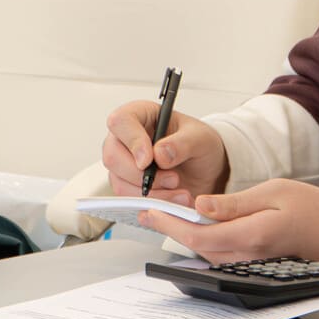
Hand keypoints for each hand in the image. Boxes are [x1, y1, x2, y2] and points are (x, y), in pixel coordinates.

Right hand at [102, 100, 228, 203]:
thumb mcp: (201, 138)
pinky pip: (130, 200)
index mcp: (140, 115)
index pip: (120, 122)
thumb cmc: (199, 144)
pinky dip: (154, 203)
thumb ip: (182, 143)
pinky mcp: (128, 186)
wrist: (206, 169)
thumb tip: (159, 153)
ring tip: (180, 191)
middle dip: (142, 174)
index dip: (132, 141)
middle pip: (113, 157)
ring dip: (152, 193)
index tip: (149, 159)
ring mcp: (123, 164)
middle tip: (173, 179)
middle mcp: (125, 139)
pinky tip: (175, 199)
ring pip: (120, 183)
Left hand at [137, 178, 318, 267]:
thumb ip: (235, 202)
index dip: (170, 224)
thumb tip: (201, 206)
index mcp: (251, 236)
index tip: (150, 210)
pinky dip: (208, 241)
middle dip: (172, 229)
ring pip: (210, 253)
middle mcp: (248, 256)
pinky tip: (203, 226)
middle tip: (151, 209)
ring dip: (188, 235)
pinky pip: (225, 255)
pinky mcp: (258, 265)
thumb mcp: (275, 191)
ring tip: (170, 214)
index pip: (198, 236)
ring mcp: (253, 264)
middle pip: (199, 248)